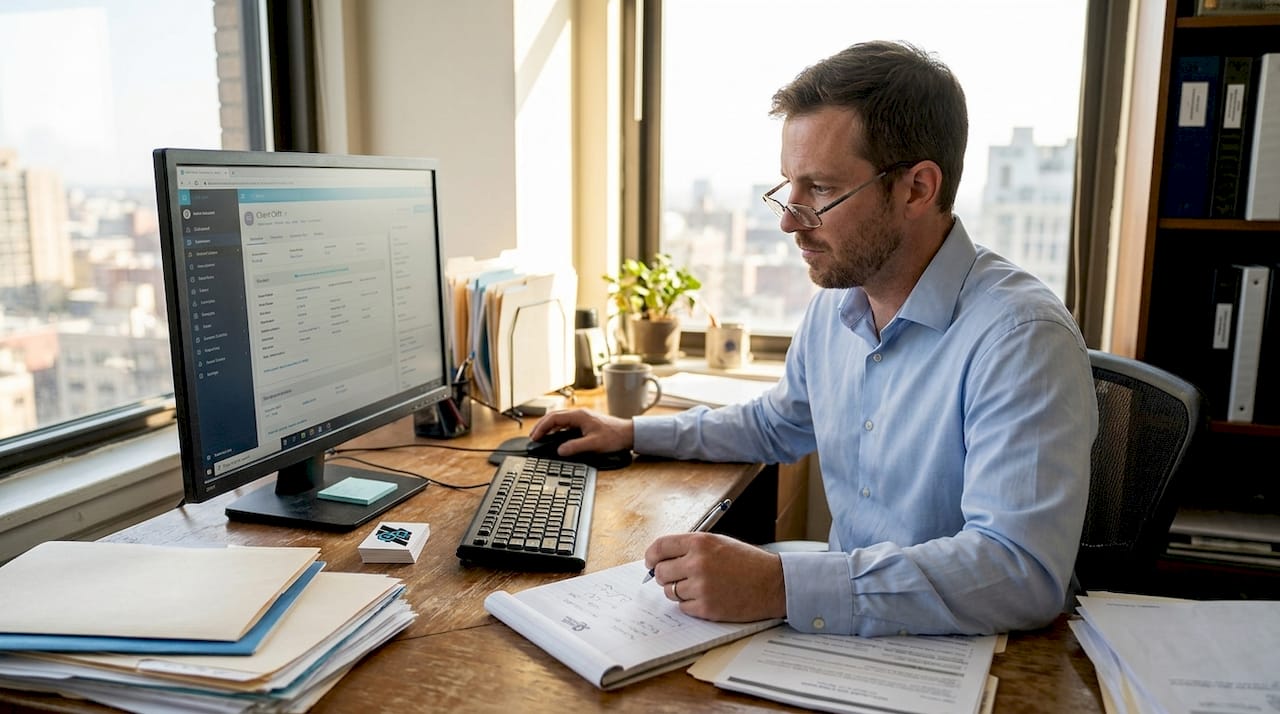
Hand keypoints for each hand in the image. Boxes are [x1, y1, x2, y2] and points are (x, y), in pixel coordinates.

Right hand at [528, 408, 633, 456]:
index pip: (554, 418)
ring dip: (548, 426)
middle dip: (541, 426)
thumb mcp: (594, 444)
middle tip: (533, 437)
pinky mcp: (585, 422)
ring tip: (540, 436)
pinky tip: (554, 436)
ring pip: (559, 419)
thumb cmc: (614, 436)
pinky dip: (556, 428)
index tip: (534, 436)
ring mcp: (582, 418)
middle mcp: (579, 414)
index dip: (542, 427)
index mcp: (579, 416)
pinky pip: (566, 423)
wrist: (628, 433)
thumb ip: (575, 447)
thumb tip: (560, 451)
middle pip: (554, 416)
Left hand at [645, 532, 784, 621]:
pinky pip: (683, 607)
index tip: (650, 562)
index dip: (651, 556)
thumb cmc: (747, 562)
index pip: (659, 547)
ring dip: (679, 590)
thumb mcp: (719, 543)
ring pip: (670, 591)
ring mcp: (701, 587)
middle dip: (664, 575)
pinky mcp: (706, 608)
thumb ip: (691, 548)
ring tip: (699, 586)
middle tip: (675, 577)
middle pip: (660, 572)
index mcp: (699, 542)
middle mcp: (697, 563)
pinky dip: (691, 604)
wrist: (773, 583)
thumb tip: (661, 558)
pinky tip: (708, 597)